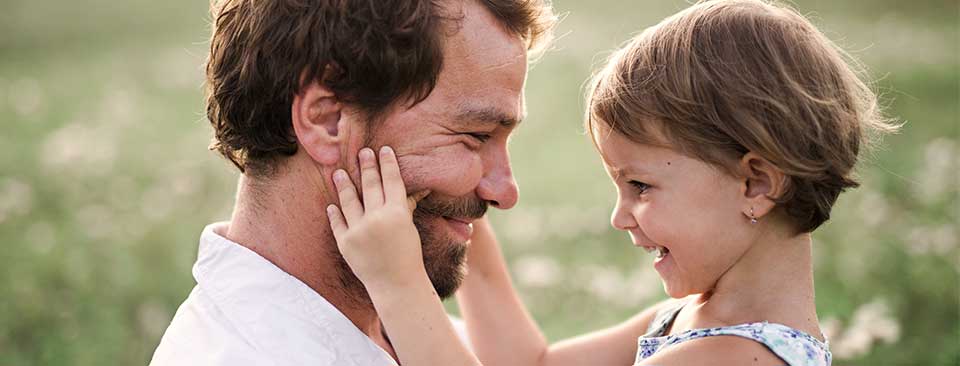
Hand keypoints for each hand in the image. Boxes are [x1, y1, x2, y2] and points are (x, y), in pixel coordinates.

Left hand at [326, 146, 429, 289]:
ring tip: (338, 172)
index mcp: (397, 213)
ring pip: (348, 201)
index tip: (383, 150)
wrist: (396, 285)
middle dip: (366, 166)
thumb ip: (406, 206)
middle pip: (369, 185)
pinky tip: (331, 204)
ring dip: (343, 184)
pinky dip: (334, 213)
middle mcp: (377, 219)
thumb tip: (418, 188)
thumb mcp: (409, 228)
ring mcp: (359, 231)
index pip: (391, 181)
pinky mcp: (345, 243)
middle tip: (362, 151)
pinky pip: (337, 223)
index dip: (387, 164)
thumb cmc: (408, 256)